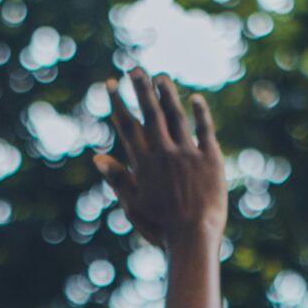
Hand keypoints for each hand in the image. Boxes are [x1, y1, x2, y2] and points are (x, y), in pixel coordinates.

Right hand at [91, 68, 224, 247]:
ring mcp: (188, 154)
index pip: (127, 126)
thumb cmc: (160, 228)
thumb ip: (117, 179)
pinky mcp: (210, 159)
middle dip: (140, 88)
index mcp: (144, 164)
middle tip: (133, 69)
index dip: (118, 103)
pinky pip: (205, 130)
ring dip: (167, 94)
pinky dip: (200, 113)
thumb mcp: (133, 206)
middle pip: (150, 113)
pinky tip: (195, 99)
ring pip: (176, 116)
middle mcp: (164, 153)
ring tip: (160, 77)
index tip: (112, 84)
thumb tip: (97, 158)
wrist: (194, 238)